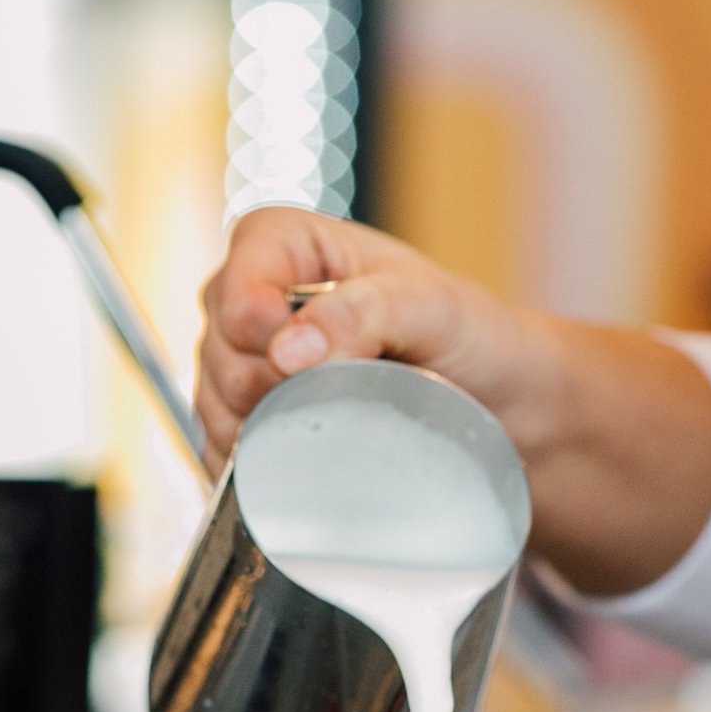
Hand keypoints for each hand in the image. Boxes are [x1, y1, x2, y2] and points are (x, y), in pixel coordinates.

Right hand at [195, 206, 553, 466]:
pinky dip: (249, 465)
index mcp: (289, 242)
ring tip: (324, 433)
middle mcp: (256, 295)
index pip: (237, 279)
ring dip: (257, 431)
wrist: (495, 400)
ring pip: (215, 402)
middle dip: (263, 386)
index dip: (253, 321)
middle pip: (220, 349)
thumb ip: (363, 313)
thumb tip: (285, 349)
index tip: (297, 359)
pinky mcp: (253, 416)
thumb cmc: (468, 335)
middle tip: (331, 400)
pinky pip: (223, 446)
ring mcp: (248, 359)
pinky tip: (293, 469)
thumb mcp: (431, 307)